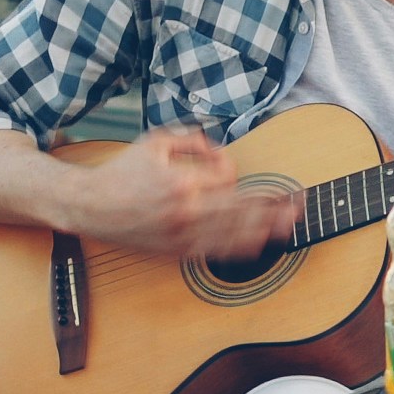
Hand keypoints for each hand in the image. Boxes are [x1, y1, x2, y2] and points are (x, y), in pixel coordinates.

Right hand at [93, 128, 301, 261]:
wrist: (92, 207)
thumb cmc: (123, 172)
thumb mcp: (155, 141)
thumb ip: (192, 140)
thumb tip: (220, 149)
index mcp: (182, 184)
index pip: (227, 177)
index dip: (233, 169)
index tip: (226, 166)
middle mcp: (187, 214)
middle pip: (243, 211)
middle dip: (275, 206)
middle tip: (302, 202)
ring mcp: (183, 237)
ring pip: (236, 236)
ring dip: (268, 229)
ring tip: (292, 223)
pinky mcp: (178, 253)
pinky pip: (218, 252)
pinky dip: (243, 246)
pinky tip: (261, 242)